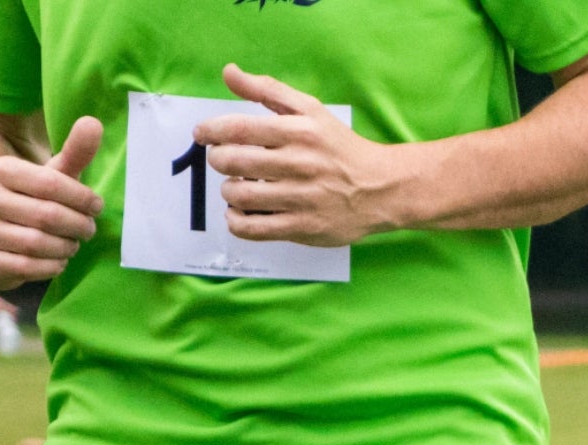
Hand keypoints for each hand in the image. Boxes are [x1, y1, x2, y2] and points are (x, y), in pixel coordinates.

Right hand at [0, 116, 101, 289]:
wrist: (5, 234)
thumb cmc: (39, 200)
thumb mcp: (56, 175)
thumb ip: (76, 151)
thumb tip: (94, 122)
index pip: (50, 184)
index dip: (82, 198)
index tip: (97, 206)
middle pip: (47, 215)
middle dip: (78, 226)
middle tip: (89, 229)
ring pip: (37, 243)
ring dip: (66, 247)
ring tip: (73, 244)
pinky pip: (25, 267)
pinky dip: (50, 266)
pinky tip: (58, 260)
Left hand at [198, 64, 411, 246]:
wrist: (384, 189)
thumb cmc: (341, 148)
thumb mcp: (310, 110)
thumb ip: (267, 90)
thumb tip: (229, 72)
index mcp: (299, 132)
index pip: (238, 128)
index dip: (210, 131)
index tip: (203, 135)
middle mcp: (300, 164)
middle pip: (233, 162)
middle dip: (218, 160)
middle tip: (224, 161)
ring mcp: (302, 198)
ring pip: (240, 196)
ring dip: (228, 191)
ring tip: (236, 186)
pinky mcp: (304, 227)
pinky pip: (253, 228)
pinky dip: (236, 220)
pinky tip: (240, 212)